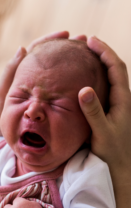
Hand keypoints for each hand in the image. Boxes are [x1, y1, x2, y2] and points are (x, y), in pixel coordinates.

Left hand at [0, 31, 86, 136]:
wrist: (1, 133)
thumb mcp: (2, 91)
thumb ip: (10, 72)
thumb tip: (22, 48)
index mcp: (22, 71)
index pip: (38, 49)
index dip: (51, 40)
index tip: (66, 33)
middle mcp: (33, 77)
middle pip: (51, 58)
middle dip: (66, 47)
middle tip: (83, 41)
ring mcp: (41, 89)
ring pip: (57, 71)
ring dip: (71, 62)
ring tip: (87, 54)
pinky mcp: (47, 100)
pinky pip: (59, 88)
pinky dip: (69, 80)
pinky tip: (82, 78)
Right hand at [78, 36, 130, 181]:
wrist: (120, 167)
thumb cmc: (112, 152)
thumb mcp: (102, 133)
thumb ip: (93, 112)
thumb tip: (84, 89)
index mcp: (123, 100)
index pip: (116, 68)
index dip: (105, 52)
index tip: (91, 40)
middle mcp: (123, 99)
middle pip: (115, 69)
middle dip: (103, 53)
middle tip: (87, 43)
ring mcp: (117, 105)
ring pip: (111, 77)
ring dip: (100, 63)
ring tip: (86, 56)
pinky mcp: (111, 111)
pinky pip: (105, 88)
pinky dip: (97, 77)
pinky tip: (85, 79)